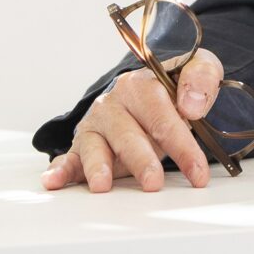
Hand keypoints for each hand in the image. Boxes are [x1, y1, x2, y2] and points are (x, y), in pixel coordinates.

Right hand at [40, 48, 223, 192]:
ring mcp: (96, 126)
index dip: (182, 146)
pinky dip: (61, 170)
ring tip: (103, 185)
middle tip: (153, 182)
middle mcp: (112, 104)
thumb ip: (200, 79)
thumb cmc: (175, 83)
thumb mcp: (197, 68)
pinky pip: (70, 158)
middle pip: (128, 136)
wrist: (152, 84)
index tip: (197, 172)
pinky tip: (53, 180)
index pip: (163, 119)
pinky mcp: (83, 145)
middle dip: (142, 161)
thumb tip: (191, 104)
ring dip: (98, 167)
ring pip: (96, 148)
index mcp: (140, 85)